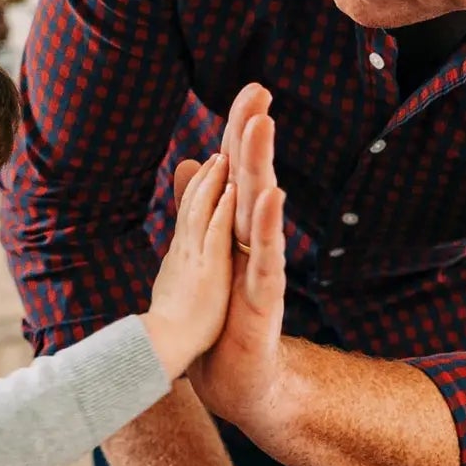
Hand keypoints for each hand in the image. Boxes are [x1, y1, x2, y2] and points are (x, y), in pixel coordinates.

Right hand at [141, 154, 236, 377]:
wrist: (159, 357)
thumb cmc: (170, 329)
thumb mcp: (177, 283)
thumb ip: (181, 260)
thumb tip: (179, 248)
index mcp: (184, 250)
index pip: (195, 203)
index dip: (208, 175)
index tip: (220, 151)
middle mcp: (187, 246)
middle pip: (199, 193)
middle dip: (217, 160)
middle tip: (235, 123)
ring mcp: (194, 257)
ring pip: (204, 206)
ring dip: (219, 172)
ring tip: (233, 139)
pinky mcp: (205, 273)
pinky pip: (214, 235)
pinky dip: (223, 209)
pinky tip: (236, 187)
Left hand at [172, 84, 286, 429]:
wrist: (237, 376)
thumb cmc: (225, 317)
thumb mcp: (205, 252)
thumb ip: (200, 208)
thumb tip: (196, 162)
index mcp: (234, 230)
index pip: (237, 173)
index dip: (240, 133)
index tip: (250, 89)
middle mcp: (251, 241)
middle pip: (251, 179)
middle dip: (253, 135)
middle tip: (259, 91)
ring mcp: (260, 265)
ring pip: (259, 208)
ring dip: (259, 167)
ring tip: (261, 127)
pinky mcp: (264, 293)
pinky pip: (265, 255)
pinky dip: (266, 225)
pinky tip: (269, 196)